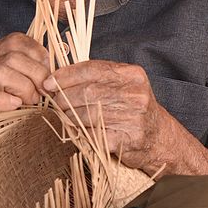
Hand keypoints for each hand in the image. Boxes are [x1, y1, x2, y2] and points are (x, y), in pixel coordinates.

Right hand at [0, 33, 54, 114]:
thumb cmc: (5, 106)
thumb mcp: (19, 81)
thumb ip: (31, 68)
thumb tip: (54, 65)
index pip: (16, 41)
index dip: (38, 54)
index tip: (49, 72)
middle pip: (13, 57)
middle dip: (36, 74)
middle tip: (43, 92)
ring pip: (2, 73)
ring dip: (24, 88)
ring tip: (30, 101)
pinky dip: (5, 101)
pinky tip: (15, 106)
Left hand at [50, 59, 184, 175]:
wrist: (158, 138)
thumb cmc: (132, 110)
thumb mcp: (121, 86)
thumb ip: (95, 79)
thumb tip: (56, 79)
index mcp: (132, 74)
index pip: (92, 69)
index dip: (66, 75)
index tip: (48, 83)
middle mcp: (136, 93)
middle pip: (88, 91)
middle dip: (64, 98)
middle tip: (54, 104)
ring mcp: (134, 116)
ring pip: (87, 114)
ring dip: (69, 116)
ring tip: (64, 117)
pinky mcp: (128, 138)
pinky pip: (93, 134)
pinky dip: (80, 133)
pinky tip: (77, 131)